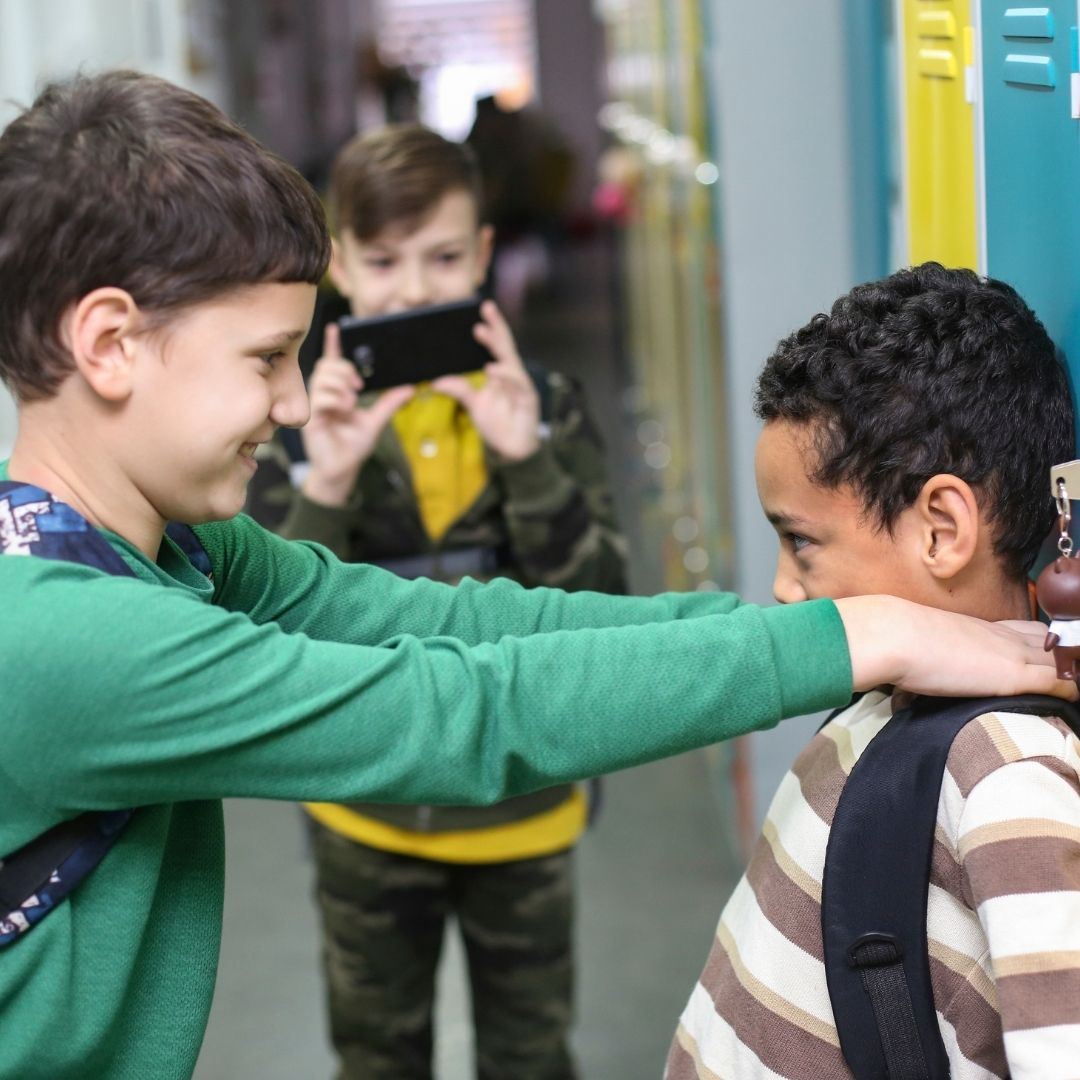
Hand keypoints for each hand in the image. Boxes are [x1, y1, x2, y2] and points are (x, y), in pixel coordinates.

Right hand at [300, 323, 413, 506]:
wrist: (342, 469)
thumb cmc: (353, 445)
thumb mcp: (376, 421)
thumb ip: (389, 404)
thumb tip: (410, 388)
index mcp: (338, 392)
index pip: (334, 362)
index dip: (333, 344)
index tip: (336, 327)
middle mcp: (324, 395)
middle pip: (327, 365)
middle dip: (345, 368)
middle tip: (359, 386)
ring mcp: (316, 405)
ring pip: (322, 377)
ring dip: (341, 384)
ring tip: (352, 402)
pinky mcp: (311, 418)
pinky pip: (320, 397)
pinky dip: (336, 400)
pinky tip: (344, 409)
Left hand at [432, 300, 540, 461]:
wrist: (513, 449)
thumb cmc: (498, 423)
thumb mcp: (474, 405)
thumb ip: (459, 390)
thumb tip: (436, 381)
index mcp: (501, 372)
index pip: (496, 344)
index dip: (491, 326)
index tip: (482, 307)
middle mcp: (513, 375)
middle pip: (505, 345)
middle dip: (496, 326)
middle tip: (486, 308)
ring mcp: (522, 386)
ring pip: (510, 361)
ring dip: (496, 347)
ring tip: (482, 332)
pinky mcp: (528, 400)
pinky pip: (517, 385)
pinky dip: (505, 376)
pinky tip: (493, 370)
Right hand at [835, 595, 1077, 699]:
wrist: (895, 635)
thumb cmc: (896, 640)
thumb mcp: (922, 644)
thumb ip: (931, 654)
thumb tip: (916, 673)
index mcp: (981, 629)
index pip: (1026, 631)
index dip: (1042, 642)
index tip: (1049, 653)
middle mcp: (1002, 637)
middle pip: (1051, 642)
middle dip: (1065, 654)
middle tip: (1069, 668)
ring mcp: (1012, 654)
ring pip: (1062, 659)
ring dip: (1071, 669)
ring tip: (1074, 681)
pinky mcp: (1015, 674)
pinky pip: (1060, 681)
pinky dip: (1072, 688)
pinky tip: (1075, 697)